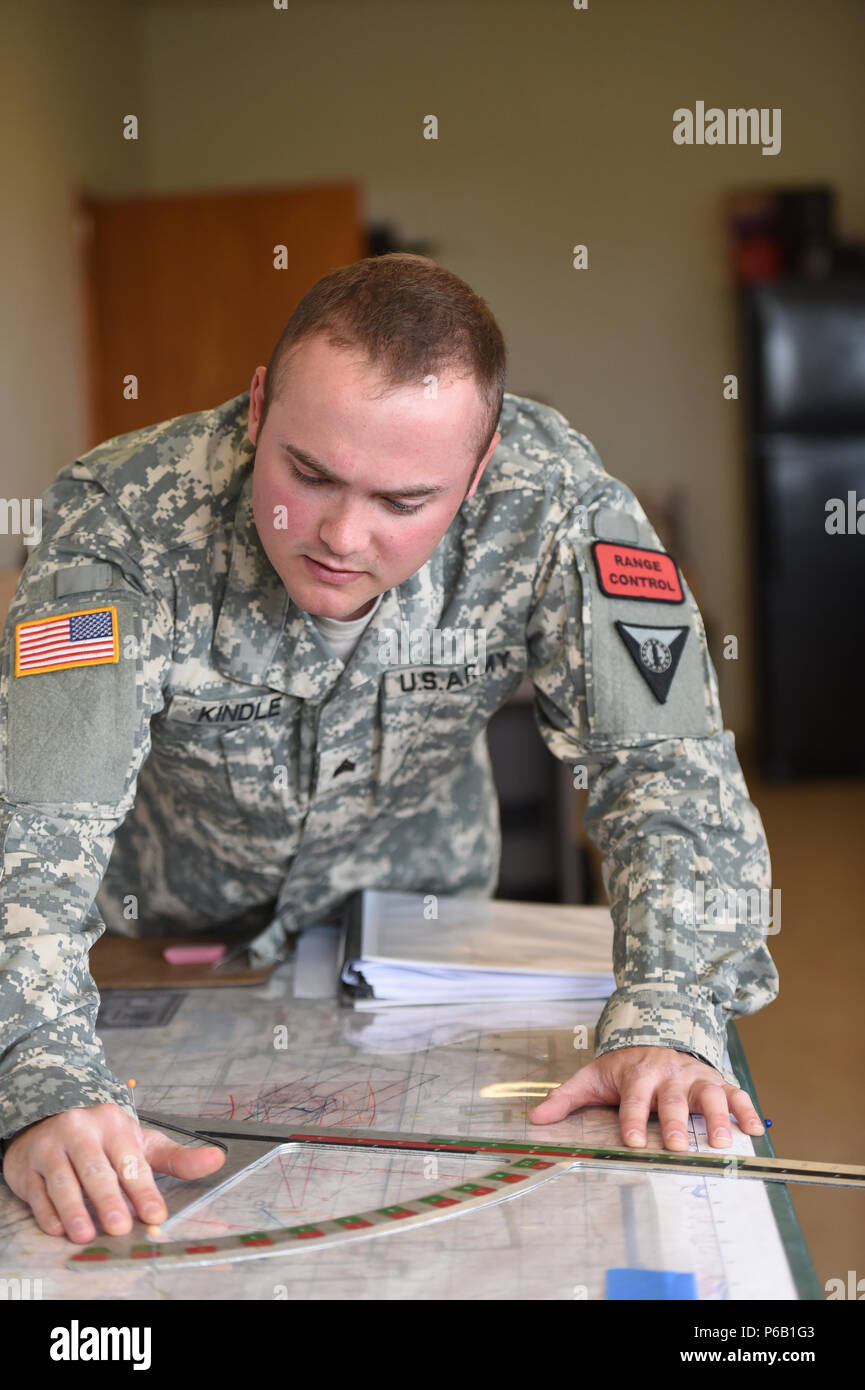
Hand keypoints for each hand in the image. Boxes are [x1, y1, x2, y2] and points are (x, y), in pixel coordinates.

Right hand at [2, 1104, 225, 1242]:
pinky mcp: (26, 1166)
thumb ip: (177, 1157)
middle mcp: (80, 1131)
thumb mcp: (140, 1142)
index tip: (155, 1215)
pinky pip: (38, 1191)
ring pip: (64, 1181)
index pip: (130, 1160)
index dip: (143, 1189)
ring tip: (87, 1234)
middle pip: (96, 1170)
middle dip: (109, 1200)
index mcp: (113, 1124)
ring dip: (75, 1210)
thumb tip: (217, 1159)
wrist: (48, 1121)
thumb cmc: (101, 1139)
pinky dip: (48, 1211)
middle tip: (120, 1227)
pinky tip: (59, 1228)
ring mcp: (50, 1148)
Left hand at [528, 1045, 764, 1149]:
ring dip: (716, 1117)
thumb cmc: (623, 1067)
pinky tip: (756, 1130)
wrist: (654, 1034)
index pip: (633, 1099)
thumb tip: (534, 1120)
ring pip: (709, 1094)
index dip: (632, 1120)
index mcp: (637, 1074)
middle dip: (674, 1121)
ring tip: (721, 1142)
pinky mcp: (716, 1081)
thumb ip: (565, 1099)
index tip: (633, 1142)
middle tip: (677, 1145)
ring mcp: (695, 1077)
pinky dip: (747, 1110)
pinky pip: (736, 1093)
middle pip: (672, 1099)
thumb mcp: (592, 1077)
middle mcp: (668, 1074)